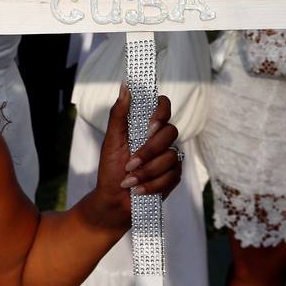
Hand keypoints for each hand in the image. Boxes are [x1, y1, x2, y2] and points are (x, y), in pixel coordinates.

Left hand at [82, 86, 181, 232]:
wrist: (114, 200)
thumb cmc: (111, 168)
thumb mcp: (112, 140)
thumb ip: (119, 113)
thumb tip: (125, 86)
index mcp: (146, 126)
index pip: (163, 107)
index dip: (161, 112)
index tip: (150, 125)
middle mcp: (161, 139)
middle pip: (170, 132)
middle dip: (149, 150)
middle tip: (131, 162)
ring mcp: (170, 158)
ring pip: (170, 157)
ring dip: (146, 171)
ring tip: (129, 180)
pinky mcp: (174, 176)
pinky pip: (171, 176)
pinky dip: (151, 184)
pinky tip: (138, 189)